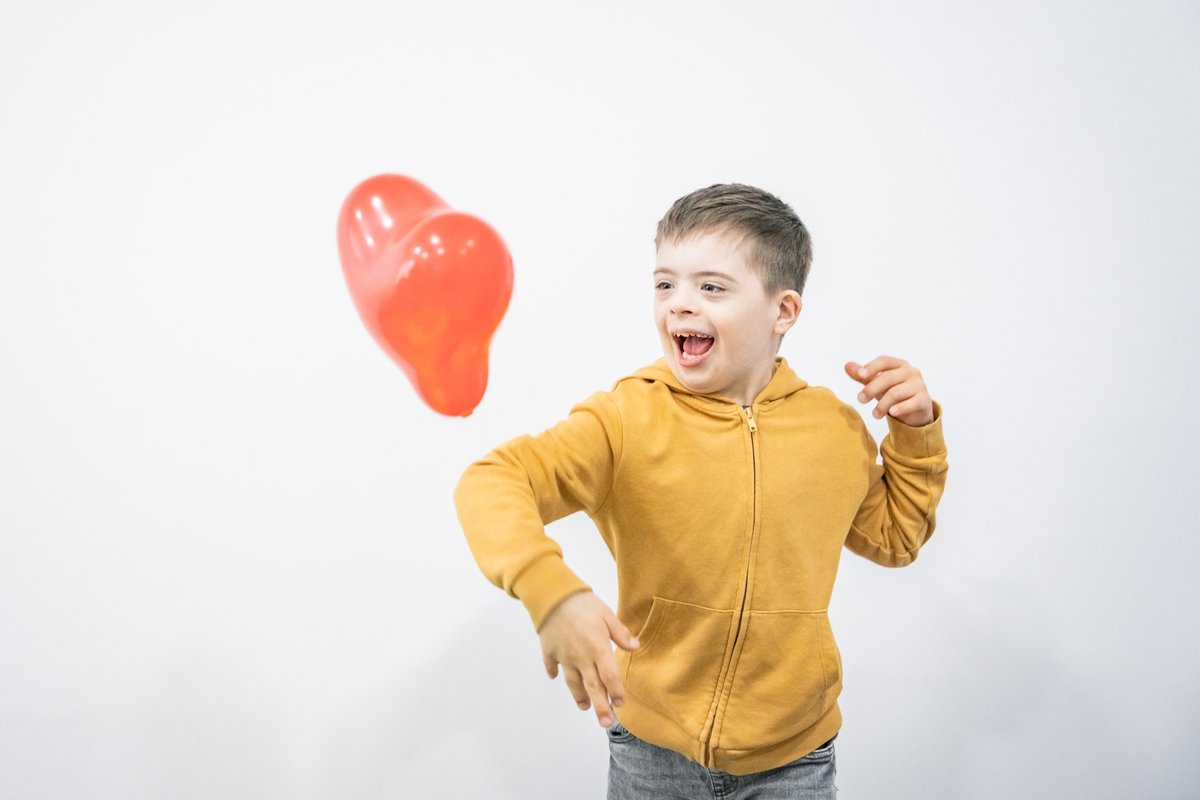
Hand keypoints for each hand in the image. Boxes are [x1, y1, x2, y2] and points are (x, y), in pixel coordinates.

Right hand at [539, 590, 639, 727]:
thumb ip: (621, 633)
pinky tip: (555, 677)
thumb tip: (636, 647)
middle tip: (606, 723)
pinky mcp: (549, 650)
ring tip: (585, 707)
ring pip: (572, 682)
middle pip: (592, 687)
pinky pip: (551, 665)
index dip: (616, 692)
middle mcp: (581, 657)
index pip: (610, 677)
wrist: (553, 595)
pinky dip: (553, 672)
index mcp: (597, 649)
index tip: (621, 704)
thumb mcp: (607, 614)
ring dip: (579, 696)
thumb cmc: (583, 603)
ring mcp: (564, 656)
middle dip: (601, 707)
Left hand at [844, 355, 934, 426]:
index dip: (872, 366)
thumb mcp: (877, 384)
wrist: (915, 411)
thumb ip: (863, 376)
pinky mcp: (924, 400)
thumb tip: (846, 365)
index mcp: (899, 364)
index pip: (884, 361)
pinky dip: (900, 408)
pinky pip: (911, 403)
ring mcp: (919, 385)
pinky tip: (892, 413)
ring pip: (896, 392)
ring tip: (874, 415)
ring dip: (882, 404)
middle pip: (887, 377)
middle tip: (860, 399)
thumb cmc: (894, 393)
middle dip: (871, 388)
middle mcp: (911, 372)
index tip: (860, 375)